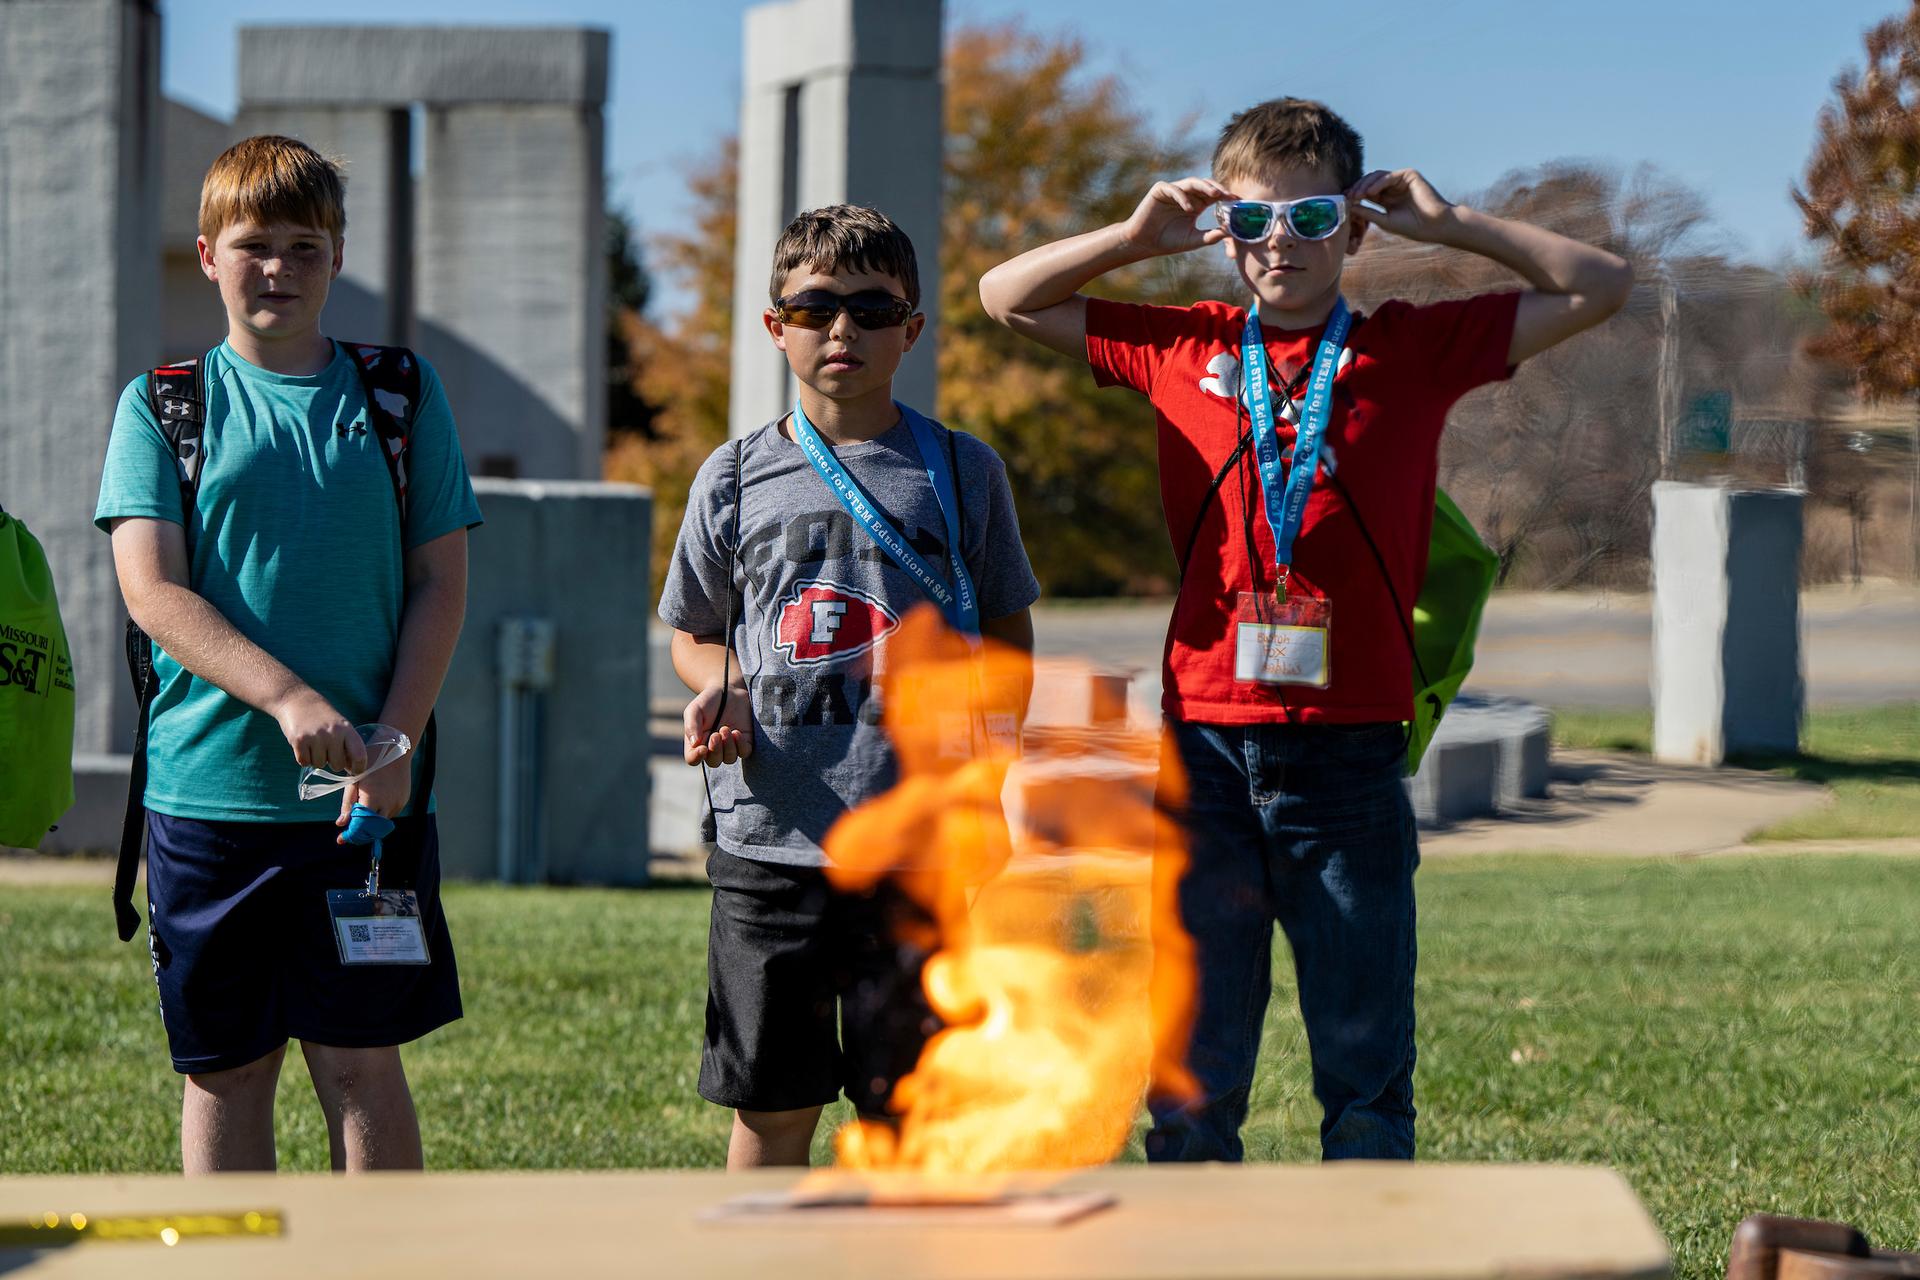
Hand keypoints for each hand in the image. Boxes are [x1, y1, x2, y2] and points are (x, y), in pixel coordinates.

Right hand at [275, 688, 365, 774]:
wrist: (296, 700)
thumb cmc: (321, 716)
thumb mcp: (340, 725)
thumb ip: (347, 744)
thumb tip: (352, 769)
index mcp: (346, 729)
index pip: (359, 755)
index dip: (359, 768)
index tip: (355, 772)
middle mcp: (333, 733)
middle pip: (337, 765)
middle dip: (333, 763)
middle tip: (327, 750)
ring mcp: (315, 737)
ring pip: (319, 765)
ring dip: (316, 759)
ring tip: (314, 744)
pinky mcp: (299, 741)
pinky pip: (304, 762)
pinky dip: (303, 758)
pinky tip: (304, 746)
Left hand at [337, 755, 411, 839]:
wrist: (395, 750)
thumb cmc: (370, 762)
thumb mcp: (354, 781)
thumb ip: (347, 804)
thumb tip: (340, 823)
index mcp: (372, 799)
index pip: (361, 827)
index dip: (351, 835)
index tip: (341, 839)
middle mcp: (388, 804)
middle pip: (373, 830)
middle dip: (361, 834)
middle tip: (350, 834)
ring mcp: (398, 802)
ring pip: (382, 823)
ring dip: (371, 824)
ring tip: (361, 817)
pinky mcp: (404, 800)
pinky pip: (391, 814)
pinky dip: (381, 815)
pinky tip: (375, 805)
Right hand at [684, 681, 753, 766]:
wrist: (728, 689)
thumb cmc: (708, 700)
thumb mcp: (694, 709)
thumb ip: (691, 725)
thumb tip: (695, 744)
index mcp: (697, 742)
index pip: (693, 759)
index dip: (696, 758)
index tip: (702, 748)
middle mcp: (713, 747)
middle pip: (713, 762)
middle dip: (715, 751)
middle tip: (716, 734)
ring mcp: (730, 745)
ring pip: (729, 759)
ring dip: (728, 747)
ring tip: (726, 729)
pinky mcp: (745, 741)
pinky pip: (744, 752)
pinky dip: (740, 745)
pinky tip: (736, 732)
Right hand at [1120, 178, 1234, 255]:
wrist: (1144, 243)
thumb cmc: (1168, 242)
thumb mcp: (1193, 239)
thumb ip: (1210, 236)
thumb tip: (1230, 233)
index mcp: (1196, 204)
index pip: (1214, 195)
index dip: (1225, 196)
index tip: (1237, 202)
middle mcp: (1186, 194)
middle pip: (1205, 185)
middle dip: (1218, 189)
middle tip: (1229, 195)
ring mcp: (1173, 190)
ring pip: (1192, 183)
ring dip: (1204, 188)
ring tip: (1214, 195)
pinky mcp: (1160, 190)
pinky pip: (1174, 189)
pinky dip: (1183, 197)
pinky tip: (1190, 209)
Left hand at [1347, 169, 1458, 242]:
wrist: (1434, 226)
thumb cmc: (1412, 227)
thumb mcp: (1384, 221)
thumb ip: (1368, 213)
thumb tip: (1350, 207)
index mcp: (1386, 199)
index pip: (1365, 193)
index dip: (1354, 195)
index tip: (1343, 201)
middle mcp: (1392, 188)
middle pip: (1369, 182)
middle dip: (1357, 188)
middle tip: (1348, 197)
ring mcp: (1400, 180)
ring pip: (1377, 176)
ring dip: (1365, 185)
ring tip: (1357, 195)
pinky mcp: (1409, 175)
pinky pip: (1389, 176)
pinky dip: (1378, 183)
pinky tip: (1370, 193)